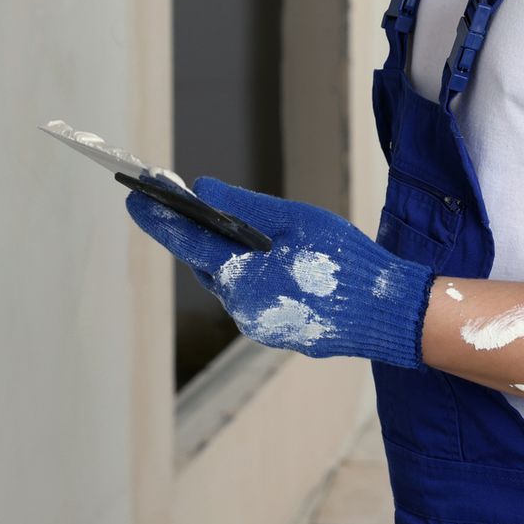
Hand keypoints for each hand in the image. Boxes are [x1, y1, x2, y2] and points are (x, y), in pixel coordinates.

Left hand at [125, 178, 433, 368]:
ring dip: (227, 254)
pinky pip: (252, 296)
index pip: (187, 241)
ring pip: (229, 281)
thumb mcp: (295, 221)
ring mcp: (260, 325)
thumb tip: (201, 191)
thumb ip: (243, 207)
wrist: (390, 315)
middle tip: (180, 200)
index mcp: (242, 277)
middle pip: (206, 262)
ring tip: (235, 225)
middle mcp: (242, 307)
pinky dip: (252, 273)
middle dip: (195, 232)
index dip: (158, 217)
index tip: (133, 194)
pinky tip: (271, 257)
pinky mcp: (278, 332)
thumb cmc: (346, 262)